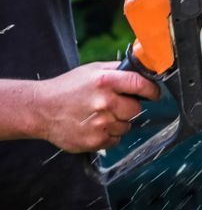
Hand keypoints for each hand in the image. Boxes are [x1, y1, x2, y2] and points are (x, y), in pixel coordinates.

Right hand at [32, 62, 160, 152]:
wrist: (40, 109)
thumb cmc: (67, 88)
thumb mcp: (93, 70)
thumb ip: (119, 69)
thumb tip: (143, 69)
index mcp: (105, 81)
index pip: (141, 84)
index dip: (152, 90)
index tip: (154, 94)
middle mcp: (104, 102)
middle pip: (136, 109)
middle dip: (129, 107)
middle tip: (114, 105)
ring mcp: (99, 123)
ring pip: (126, 125)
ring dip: (118, 122)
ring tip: (99, 115)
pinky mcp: (94, 141)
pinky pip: (116, 139)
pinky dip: (109, 134)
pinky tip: (94, 126)